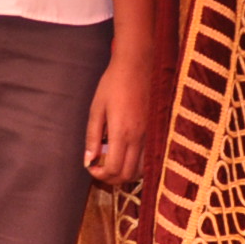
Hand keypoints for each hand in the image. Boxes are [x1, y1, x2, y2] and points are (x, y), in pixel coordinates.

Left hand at [82, 51, 155, 184]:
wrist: (138, 64)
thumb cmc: (113, 83)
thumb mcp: (96, 108)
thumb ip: (92, 136)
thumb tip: (88, 160)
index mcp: (122, 133)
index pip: (113, 169)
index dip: (100, 175)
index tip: (91, 167)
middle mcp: (139, 138)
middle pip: (128, 175)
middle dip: (112, 178)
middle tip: (100, 168)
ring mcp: (150, 135)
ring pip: (141, 168)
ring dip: (125, 172)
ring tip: (112, 161)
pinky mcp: (156, 130)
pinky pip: (148, 157)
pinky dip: (136, 163)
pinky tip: (126, 153)